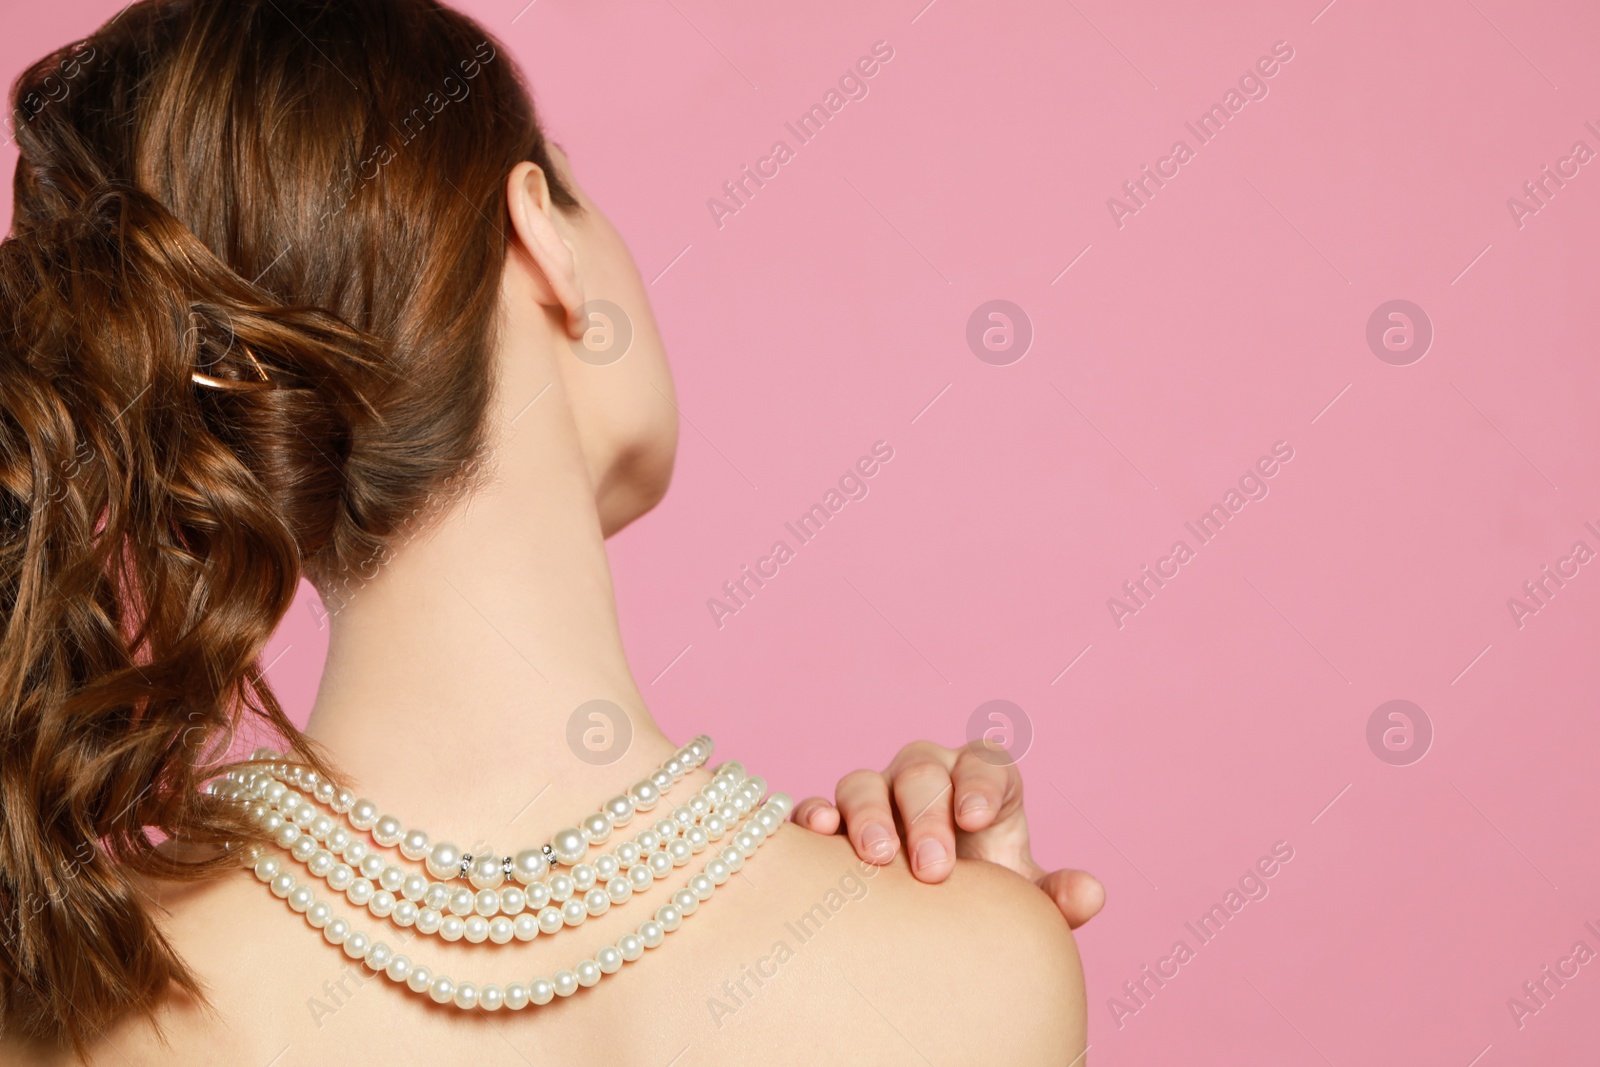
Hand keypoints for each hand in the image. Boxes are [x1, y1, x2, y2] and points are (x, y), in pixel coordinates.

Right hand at [792, 741, 1105, 928]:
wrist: (934, 927)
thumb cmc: (984, 901)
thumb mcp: (1022, 903)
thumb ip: (1055, 898)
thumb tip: (1089, 894)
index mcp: (980, 784)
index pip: (986, 764)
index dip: (982, 783)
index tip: (979, 819)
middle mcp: (926, 779)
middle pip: (921, 771)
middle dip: (926, 814)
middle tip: (933, 869)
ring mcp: (875, 797)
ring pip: (864, 781)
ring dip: (868, 813)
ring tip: (877, 858)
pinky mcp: (833, 824)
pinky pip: (816, 807)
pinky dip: (813, 816)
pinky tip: (819, 836)